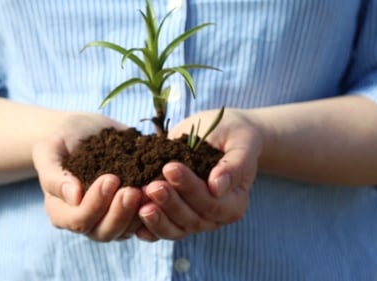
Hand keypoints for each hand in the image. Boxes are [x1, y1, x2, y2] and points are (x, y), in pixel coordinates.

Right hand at [32, 113, 142, 240]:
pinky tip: (161, 190)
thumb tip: (74, 197)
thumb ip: (53, 174)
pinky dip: (154, 209)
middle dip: (120, 212)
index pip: (79, 220)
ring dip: (140, 214)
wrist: (85, 130)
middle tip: (134, 190)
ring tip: (150, 190)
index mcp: (61, 211)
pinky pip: (143, 220)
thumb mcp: (49, 149)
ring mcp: (108, 219)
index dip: (95, 204)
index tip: (111, 178)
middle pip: (104, 231)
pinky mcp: (129, 212)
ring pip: (126, 230)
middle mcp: (85, 221)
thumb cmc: (63, 138)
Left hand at [135, 109, 262, 240]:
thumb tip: (217, 187)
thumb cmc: (235, 136)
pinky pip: (163, 229)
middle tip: (151, 185)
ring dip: (157, 219)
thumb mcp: (242, 144)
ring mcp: (195, 219)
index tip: (170, 167)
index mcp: (234, 203)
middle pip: (192, 219)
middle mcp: (215, 217)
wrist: (222, 135)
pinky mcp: (176, 215)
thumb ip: (234, 166)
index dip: (190, 188)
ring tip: (140, 203)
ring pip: (176, 229)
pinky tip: (134, 222)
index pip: (212, 203)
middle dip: (170, 203)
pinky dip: (149, 228)